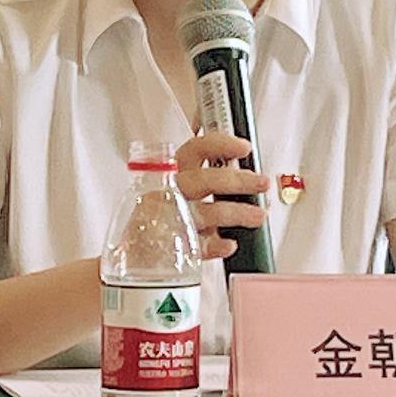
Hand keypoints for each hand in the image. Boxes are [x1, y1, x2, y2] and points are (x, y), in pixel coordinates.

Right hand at [174, 131, 269, 260]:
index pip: (195, 149)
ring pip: (208, 212)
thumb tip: (246, 172)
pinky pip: (199, 246)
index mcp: (172, 172)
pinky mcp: (174, 247)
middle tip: (261, 183)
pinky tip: (230, 244)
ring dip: (237, 212)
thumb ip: (207, 176)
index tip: (244, 148)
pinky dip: (217, 245)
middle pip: (205, 180)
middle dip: (238, 180)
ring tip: (259, 216)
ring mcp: (171, 220)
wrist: (133, 251)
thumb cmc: (162, 213)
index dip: (221, 145)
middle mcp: (170, 192)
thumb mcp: (178, 187)